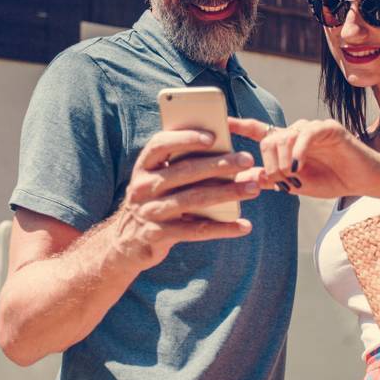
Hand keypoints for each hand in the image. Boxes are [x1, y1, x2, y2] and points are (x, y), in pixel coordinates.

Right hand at [111, 130, 261, 269]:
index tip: (213, 136)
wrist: (126, 242)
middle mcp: (143, 187)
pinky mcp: (159, 235)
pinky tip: (244, 225)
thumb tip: (227, 156)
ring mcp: (150, 212)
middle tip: (248, 160)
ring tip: (254, 188)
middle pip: (185, 171)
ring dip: (227, 193)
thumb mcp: (159, 181)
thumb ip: (183, 166)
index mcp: (143, 167)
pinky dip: (223, 228)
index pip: (161, 145)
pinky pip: (196, 231)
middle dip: (219, 164)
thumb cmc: (155, 201)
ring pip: (194, 199)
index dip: (186, 138)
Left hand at [228, 118, 379, 199]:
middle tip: (280, 181)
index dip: (239, 125)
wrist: (363, 181)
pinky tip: (299, 167)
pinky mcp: (328, 128)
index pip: (258, 130)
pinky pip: (305, 135)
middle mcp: (296, 131)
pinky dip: (298, 152)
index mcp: (286, 143)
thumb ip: (269, 179)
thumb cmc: (330, 180)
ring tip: (292, 177)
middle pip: (268, 140)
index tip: (222, 122)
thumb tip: (240, 178)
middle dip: (269, 164)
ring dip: (283, 161)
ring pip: (284, 137)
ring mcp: (312, 128)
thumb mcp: (294, 184)